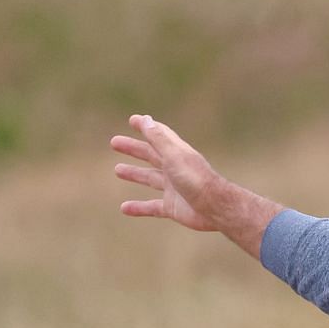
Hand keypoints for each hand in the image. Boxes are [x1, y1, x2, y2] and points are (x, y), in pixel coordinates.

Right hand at [111, 114, 219, 231]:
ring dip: (134, 174)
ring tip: (117, 170)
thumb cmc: (195, 179)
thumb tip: (145, 119)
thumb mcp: (174, 156)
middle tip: (114, 142)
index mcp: (176, 153)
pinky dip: (138, 207)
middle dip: (134, 149)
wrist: (214, 208)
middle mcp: (174, 169)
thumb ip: (159, 139)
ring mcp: (173, 188)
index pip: (159, 136)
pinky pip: (151, 207)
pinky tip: (124, 208)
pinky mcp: (172, 207)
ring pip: (149, 178)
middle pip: (151, 155)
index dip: (146, 127)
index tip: (132, 120)